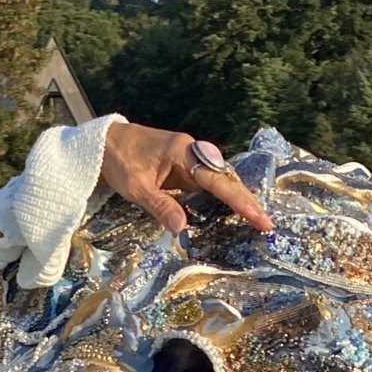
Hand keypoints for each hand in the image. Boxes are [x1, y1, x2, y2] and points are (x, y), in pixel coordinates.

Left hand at [102, 123, 274, 236]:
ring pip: (220, 180)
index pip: (219, 181)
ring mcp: (190, 157)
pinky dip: (220, 196)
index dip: (240, 202)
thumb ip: (160, 206)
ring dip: (236, 199)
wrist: (105, 142)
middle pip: (227, 178)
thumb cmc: (119, 161)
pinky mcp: (185, 165)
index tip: (259, 218)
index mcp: (184, 152)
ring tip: (256, 221)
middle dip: (247, 201)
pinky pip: (207, 182)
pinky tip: (230, 212)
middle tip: (266, 225)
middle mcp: (193, 151)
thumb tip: (182, 229)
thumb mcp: (136, 188)